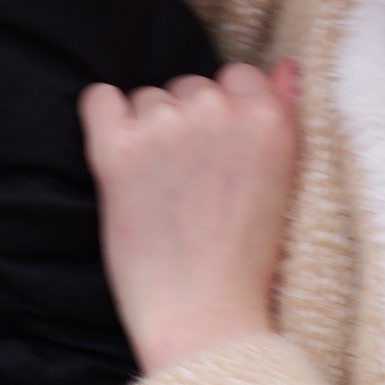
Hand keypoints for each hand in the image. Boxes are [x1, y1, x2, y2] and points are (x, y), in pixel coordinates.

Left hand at [78, 61, 303, 372]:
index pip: (236, 77)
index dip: (224, 118)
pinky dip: (103, 122)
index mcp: (269, 120)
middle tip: (191, 186)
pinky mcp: (116, 149)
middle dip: (186, 125)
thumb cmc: (247, 262)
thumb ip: (285, 114)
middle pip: (189, 87)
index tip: (220, 161)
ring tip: (164, 192)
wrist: (204, 320)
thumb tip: (284, 64)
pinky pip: (98, 99)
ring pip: (147, 99)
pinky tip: (120, 162)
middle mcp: (218, 112)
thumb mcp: (286, 183)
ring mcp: (165, 128)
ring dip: (148, 132)